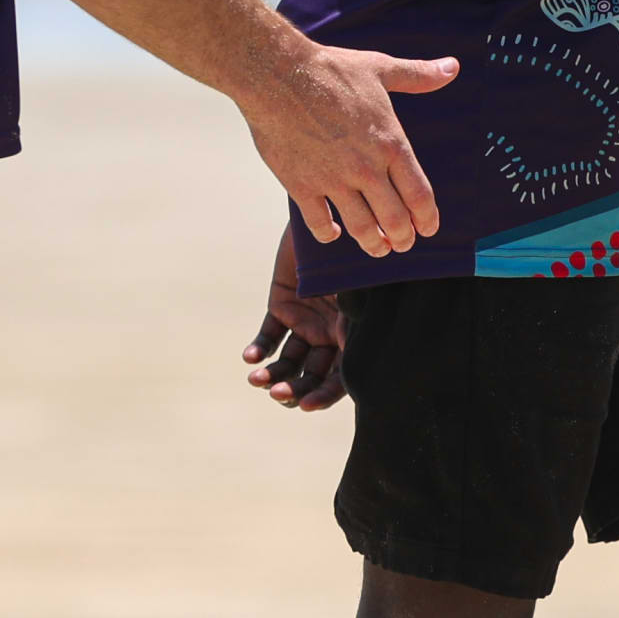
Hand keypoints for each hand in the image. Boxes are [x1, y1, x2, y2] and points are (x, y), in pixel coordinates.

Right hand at [238, 35, 453, 256]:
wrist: (279, 75)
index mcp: (391, 143)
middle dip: (402, 237)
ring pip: (360, 227)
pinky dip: (327, 233)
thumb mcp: (381, 69)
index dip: (426, 218)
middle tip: (404, 244)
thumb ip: (418, 76)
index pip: (419, 194)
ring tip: (379, 249)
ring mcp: (333, 180)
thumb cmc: (331, 70)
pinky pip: (318, 222)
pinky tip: (332, 234)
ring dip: (373, 243)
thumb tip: (453, 67)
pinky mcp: (301, 185)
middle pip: (394, 219)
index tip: (429, 229)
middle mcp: (366, 168)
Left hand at [242, 225, 349, 410]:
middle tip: (278, 393)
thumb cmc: (361, 251)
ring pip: (287, 362)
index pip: (341, 379)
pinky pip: (269, 336)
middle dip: (294, 389)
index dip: (324, 396)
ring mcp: (306, 321)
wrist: (341, 213)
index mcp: (356, 335)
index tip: (306, 405)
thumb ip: (361, 320)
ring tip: (257, 379)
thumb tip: (357, 363)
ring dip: (272, 375)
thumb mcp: (367, 289)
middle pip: (312, 376)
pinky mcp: (283, 306)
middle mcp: (331, 335)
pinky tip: (251, 357)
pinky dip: (259, 349)